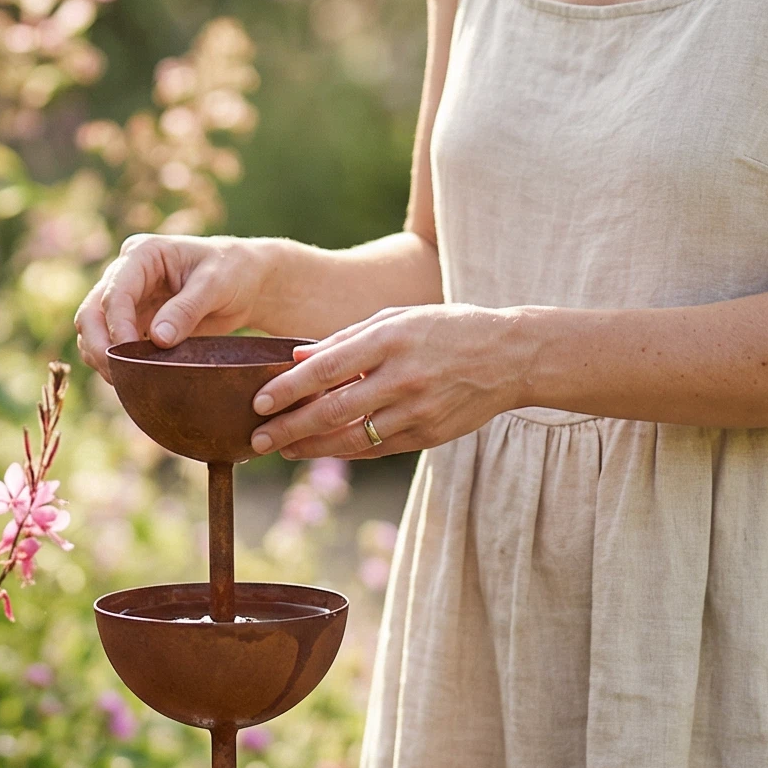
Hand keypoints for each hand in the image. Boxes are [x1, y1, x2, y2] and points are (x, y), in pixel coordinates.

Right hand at [73, 234, 268, 381]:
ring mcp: (127, 298)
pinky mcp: (133, 320)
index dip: (119, 326)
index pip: (115, 292)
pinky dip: (114, 363)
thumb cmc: (233, 272)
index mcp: (142, 254)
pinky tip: (132, 380)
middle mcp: (126, 273)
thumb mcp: (216, 285)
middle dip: (98, 346)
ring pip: (93, 331)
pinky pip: (110, 344)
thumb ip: (186, 309)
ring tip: (125, 382)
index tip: (132, 355)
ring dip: (102, 358)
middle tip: (117, 376)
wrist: (245, 282)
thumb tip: (158, 340)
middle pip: (91, 312)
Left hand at [246, 305, 522, 458]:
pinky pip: (378, 447)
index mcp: (390, 339)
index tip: (258, 402)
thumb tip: (298, 356)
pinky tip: (323, 448)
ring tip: (284, 448)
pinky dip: (347, 449)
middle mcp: (402, 376)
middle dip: (290, 427)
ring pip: (353, 437)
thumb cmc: (446, 329)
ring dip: (312, 447)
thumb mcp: (397, 319)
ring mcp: (417, 410)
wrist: (509, 356)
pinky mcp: (429, 435)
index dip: (289, 388)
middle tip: (258, 438)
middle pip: (333, 409)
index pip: (327, 368)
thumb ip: (346, 338)